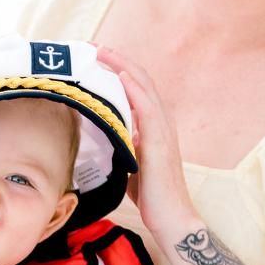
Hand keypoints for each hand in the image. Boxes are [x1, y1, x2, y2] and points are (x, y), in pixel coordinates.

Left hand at [94, 47, 196, 236]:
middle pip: (139, 81)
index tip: (95, 59)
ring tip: (102, 52)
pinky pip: (148, 109)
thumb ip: (120, 147)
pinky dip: (135, 89)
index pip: (135, 90)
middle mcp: (160, 123)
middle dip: (117, 61)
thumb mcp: (128, 164)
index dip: (117, 71)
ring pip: (143, 88)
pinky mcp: (160, 142)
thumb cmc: (150, 195)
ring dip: (123, 66)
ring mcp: (162, 130)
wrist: (171, 218)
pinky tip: (122, 75)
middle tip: (93, 47)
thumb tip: (98, 140)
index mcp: (152, 127)